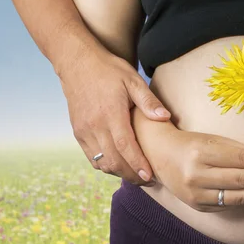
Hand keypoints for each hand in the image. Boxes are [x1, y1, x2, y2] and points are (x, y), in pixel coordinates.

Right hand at [59, 49, 170, 184]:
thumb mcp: (133, 80)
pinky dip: (105, 165)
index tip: (149, 175)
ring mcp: (83, 130)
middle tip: (147, 180)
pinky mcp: (78, 132)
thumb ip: (149, 101)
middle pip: (113, 159)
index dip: (137, 163)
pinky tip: (119, 165)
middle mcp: (94, 125)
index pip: (125, 146)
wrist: (77, 63)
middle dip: (130, 174)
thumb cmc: (109, 70)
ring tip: (135, 175)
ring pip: (101, 162)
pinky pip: (91, 157)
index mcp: (110, 113)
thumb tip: (166, 118)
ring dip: (118, 172)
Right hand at [149, 129, 243, 212]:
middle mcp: (196, 176)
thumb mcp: (215, 140)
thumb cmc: (193, 144)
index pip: (242, 159)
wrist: (161, 156)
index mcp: (201, 153)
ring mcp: (196, 194)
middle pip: (242, 180)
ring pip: (238, 197)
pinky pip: (229, 204)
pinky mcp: (198, 206)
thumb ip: (242, 150)